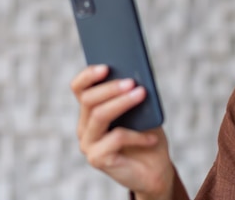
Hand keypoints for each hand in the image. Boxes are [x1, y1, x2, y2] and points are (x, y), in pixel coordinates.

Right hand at [71, 65, 175, 198]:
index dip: (89, 75)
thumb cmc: (147, 135)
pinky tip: (152, 137)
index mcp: (91, 111)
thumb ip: (134, 95)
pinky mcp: (97, 159)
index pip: (79, 88)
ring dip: (122, 102)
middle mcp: (85, 126)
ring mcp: (89, 144)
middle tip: (133, 81)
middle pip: (88, 99)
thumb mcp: (143, 112)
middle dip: (111, 88)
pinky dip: (137, 135)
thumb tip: (135, 76)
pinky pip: (116, 139)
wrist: (154, 169)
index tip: (106, 66)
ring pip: (99, 115)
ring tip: (142, 94)